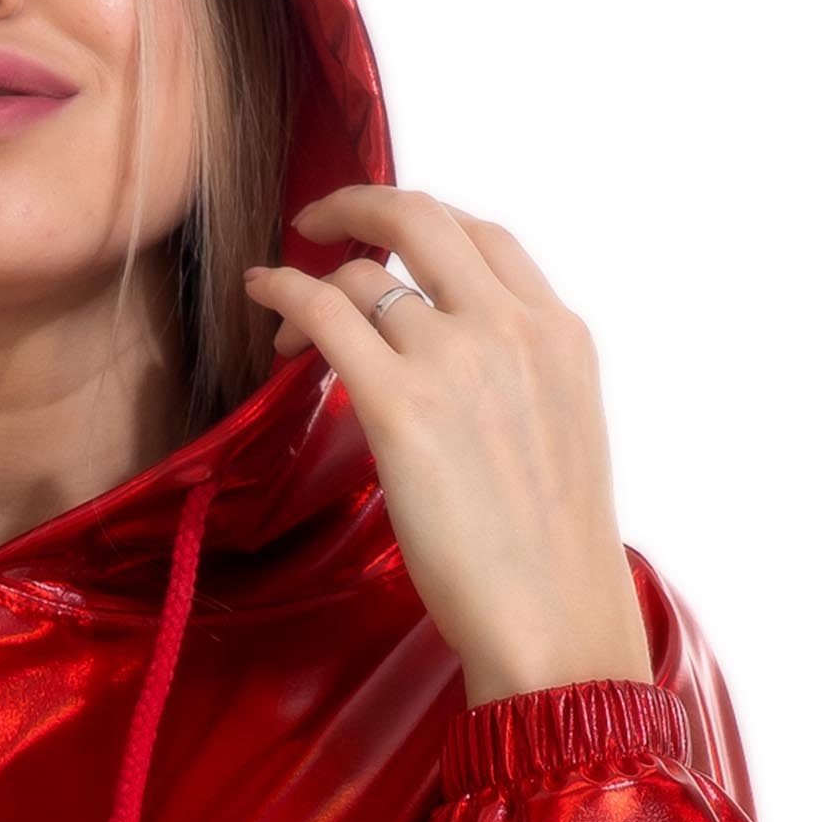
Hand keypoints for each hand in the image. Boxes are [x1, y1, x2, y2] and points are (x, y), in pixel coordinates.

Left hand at [243, 186, 652, 706]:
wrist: (555, 617)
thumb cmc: (548, 552)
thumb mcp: (558, 432)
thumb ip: (511, 377)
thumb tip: (448, 364)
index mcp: (560, 333)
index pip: (485, 237)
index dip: (422, 225)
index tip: (383, 239)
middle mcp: (512, 328)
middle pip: (422, 218)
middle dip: (358, 204)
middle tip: (316, 222)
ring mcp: (457, 359)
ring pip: (363, 273)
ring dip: (311, 279)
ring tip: (282, 318)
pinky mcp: (401, 405)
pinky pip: (325, 314)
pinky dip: (283, 293)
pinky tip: (261, 298)